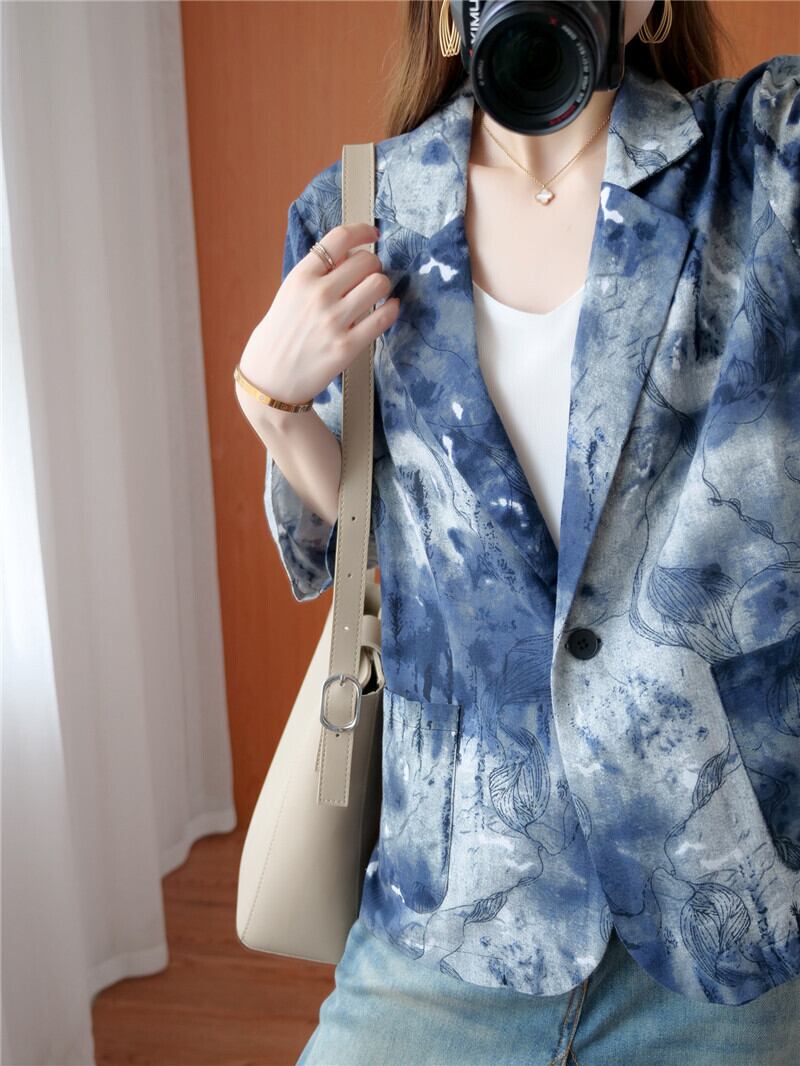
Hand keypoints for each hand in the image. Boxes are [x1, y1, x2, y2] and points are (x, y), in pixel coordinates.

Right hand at [239, 222, 399, 406]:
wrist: (271, 377)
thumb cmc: (282, 332)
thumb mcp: (290, 292)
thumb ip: (318, 272)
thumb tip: (354, 253)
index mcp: (301, 277)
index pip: (340, 238)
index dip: (362, 231)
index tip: (372, 235)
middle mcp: (318, 295)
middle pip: (366, 261)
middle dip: (373, 265)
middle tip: (368, 276)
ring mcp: (333, 321)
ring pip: (379, 284)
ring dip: (382, 286)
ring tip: (374, 294)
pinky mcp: (347, 346)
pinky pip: (384, 317)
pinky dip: (391, 309)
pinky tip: (387, 308)